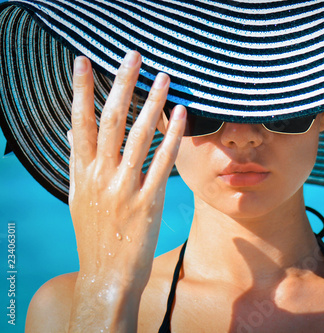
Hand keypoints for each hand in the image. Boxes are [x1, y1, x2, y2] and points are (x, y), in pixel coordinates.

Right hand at [67, 51, 185, 331]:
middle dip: (121, 84)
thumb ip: (80, 162)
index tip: (83, 61)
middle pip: (111, 120)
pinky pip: (162, 162)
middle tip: (133, 56)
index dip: (80, 90)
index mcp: (82, 173)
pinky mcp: (147, 202)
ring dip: (152, 103)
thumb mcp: (79, 196)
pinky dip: (172, 136)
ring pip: (139, 136)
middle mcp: (100, 176)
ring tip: (164, 77)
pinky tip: (181, 114)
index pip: (80, 122)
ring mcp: (124, 188)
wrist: (106, 275)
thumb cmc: (95, 233)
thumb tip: (74, 131)